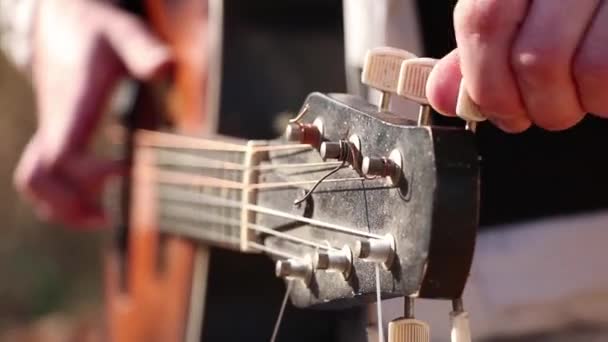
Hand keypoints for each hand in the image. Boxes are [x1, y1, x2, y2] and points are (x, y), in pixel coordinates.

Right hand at [14, 0, 170, 227]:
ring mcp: (49, 129)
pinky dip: (59, 192)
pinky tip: (95, 192)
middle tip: (109, 218)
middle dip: (68, 205)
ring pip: (34, 178)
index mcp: (72, 105)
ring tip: (102, 216)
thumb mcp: (126, 34)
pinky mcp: (53, 132)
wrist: (67, 18)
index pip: (64, 155)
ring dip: (61, 205)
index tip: (128, 170)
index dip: (90, 175)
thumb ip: (145, 52)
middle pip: (39, 177)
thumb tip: (167, 68)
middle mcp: (54, 122)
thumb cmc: (101, 30)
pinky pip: (41, 171)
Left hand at [427, 0, 607, 132]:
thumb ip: (486, 45)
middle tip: (545, 110)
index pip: (483, 21)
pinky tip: (605, 85)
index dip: (485, 82)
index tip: (499, 111)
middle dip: (536, 106)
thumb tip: (444, 93)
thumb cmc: (580, 0)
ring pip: (589, 69)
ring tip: (583, 94)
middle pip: (536, 56)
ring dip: (579, 103)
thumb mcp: (525, 5)